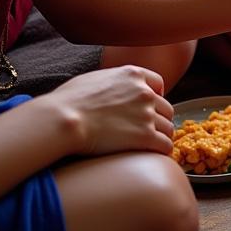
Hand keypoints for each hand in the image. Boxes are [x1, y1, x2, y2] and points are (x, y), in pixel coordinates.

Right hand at [49, 65, 174, 156]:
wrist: (63, 119)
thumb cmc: (68, 101)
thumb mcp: (94, 78)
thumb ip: (112, 81)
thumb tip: (110, 87)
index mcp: (133, 75)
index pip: (158, 84)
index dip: (155, 96)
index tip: (150, 107)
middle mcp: (145, 93)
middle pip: (165, 108)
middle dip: (159, 119)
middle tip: (150, 130)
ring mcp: (146, 114)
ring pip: (168, 128)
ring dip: (161, 136)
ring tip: (153, 146)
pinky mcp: (145, 136)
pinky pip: (165, 145)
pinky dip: (163, 151)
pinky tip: (155, 155)